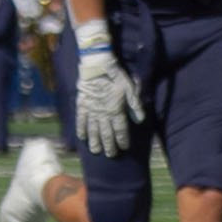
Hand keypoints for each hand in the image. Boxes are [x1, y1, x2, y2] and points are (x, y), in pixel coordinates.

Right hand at [73, 44, 143, 158]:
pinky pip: (81, 121)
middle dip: (109, 146)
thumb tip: (140, 120)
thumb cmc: (116, 76)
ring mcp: (91, 111)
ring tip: (96, 151)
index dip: (123, 140)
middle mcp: (104, 115)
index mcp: (116, 111)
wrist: (97, 67)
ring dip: (95, 142)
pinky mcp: (82, 106)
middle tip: (111, 155)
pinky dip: (81, 130)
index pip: (120, 130)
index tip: (124, 148)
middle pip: (107, 134)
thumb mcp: (130, 88)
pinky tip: (82, 138)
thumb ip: (135, 105)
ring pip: (93, 131)